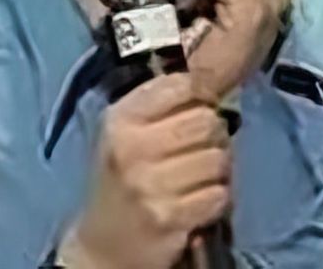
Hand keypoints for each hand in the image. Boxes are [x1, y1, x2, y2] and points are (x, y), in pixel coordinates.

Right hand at [66, 73, 230, 268]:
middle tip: (205, 143)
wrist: (102, 245)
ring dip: (219, 166)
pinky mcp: (170, 218)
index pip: (181, 84)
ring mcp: (150, 185)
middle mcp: (132, 148)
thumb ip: (160, 101)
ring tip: (203, 171)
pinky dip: (217, 196)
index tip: (201, 104)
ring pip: (218, 158)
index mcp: (121, 119)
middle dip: (214, 132)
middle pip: (206, 120)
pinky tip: (201, 197)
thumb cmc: (120, 176)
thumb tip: (209, 77)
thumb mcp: (124, 131)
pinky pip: (219, 194)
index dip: (201, 92)